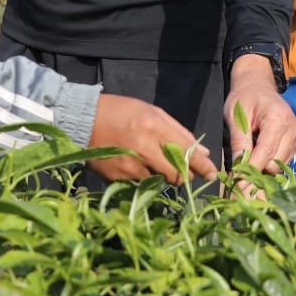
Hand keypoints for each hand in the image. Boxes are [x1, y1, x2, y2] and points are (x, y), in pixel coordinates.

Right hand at [85, 93, 216, 184]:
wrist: (83, 120)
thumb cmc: (121, 111)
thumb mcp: (152, 111)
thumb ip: (179, 131)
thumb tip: (202, 152)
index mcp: (154, 127)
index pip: (187, 152)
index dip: (203, 166)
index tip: (212, 173)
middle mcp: (144, 149)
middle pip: (177, 175)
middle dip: (184, 174)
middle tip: (183, 170)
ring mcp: (130, 167)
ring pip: (160, 182)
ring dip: (163, 176)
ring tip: (152, 161)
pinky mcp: (118, 179)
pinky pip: (142, 184)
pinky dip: (145, 178)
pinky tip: (136, 164)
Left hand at [225, 54, 295, 174]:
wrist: (257, 85)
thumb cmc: (244, 98)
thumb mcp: (235, 116)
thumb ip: (238, 142)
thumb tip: (238, 169)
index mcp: (277, 119)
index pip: (266, 152)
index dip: (252, 169)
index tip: (239, 183)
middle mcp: (292, 128)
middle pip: (275, 162)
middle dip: (257, 170)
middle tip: (239, 172)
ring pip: (280, 164)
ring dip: (263, 167)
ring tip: (248, 159)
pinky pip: (283, 160)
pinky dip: (270, 162)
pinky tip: (258, 155)